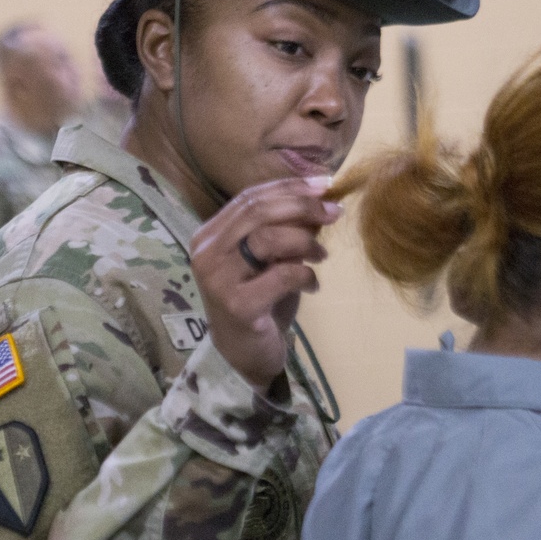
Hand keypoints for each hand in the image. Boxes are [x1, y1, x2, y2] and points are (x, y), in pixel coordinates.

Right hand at [188, 175, 341, 393]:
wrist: (244, 354)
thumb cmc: (259, 300)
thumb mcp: (271, 258)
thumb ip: (286, 227)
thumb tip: (320, 196)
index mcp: (209, 235)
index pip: (250, 197)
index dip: (289, 187)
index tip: (324, 184)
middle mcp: (206, 253)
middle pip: (257, 212)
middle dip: (302, 206)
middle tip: (334, 212)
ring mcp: (218, 279)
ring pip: (267, 239)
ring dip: (305, 242)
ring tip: (321, 255)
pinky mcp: (237, 305)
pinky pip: (281, 275)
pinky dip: (306, 275)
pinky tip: (313, 285)